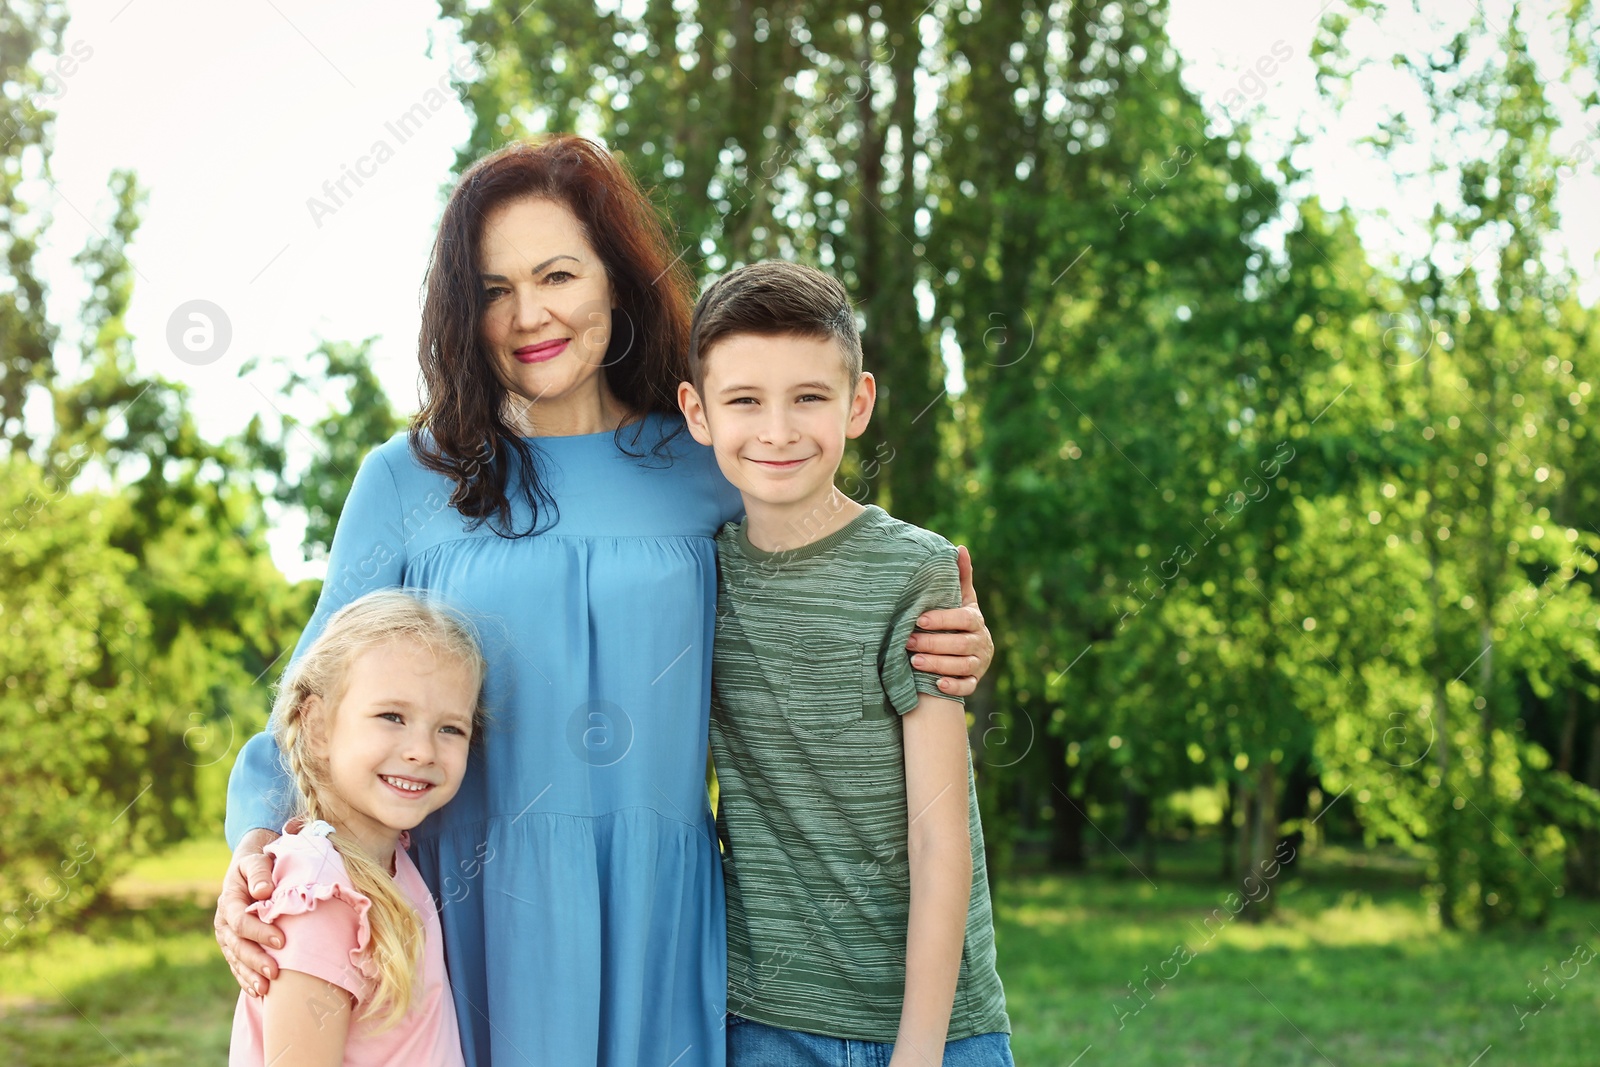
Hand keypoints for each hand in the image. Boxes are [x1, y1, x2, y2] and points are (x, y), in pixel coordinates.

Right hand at [215, 827, 283, 996]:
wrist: (251, 870)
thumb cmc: (259, 864)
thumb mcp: (256, 861)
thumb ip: (259, 873)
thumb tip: (262, 891)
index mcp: (229, 901)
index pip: (241, 922)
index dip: (259, 932)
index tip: (281, 941)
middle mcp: (224, 922)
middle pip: (237, 945)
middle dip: (255, 960)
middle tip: (275, 972)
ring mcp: (227, 937)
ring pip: (236, 959)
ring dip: (249, 975)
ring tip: (266, 989)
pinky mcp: (233, 946)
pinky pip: (237, 966)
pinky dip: (246, 979)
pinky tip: (258, 993)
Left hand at [906, 545, 993, 696]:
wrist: (969, 650)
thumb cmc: (958, 620)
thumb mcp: (961, 599)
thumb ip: (961, 576)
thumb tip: (960, 547)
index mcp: (976, 620)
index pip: (964, 619)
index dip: (943, 620)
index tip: (919, 620)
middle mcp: (981, 642)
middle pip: (961, 644)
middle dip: (934, 644)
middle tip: (907, 642)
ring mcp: (980, 663)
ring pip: (963, 666)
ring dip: (939, 664)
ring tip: (914, 662)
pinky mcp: (974, 681)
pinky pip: (968, 686)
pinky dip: (954, 686)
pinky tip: (938, 684)